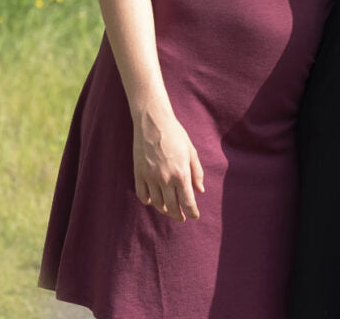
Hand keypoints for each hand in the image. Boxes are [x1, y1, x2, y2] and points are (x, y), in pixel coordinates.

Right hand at [131, 106, 204, 221]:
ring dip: (164, 209)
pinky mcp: (139, 173)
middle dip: (178, 215)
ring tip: (168, 210)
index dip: (192, 212)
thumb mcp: (191, 152)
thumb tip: (200, 190)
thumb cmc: (176, 135)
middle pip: (172, 207)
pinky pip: (142, 195)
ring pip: (157, 203)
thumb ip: (197, 172)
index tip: (194, 216)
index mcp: (181, 174)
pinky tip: (153, 200)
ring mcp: (150, 177)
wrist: (153, 122)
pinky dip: (148, 201)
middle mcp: (165, 179)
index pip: (188, 202)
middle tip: (181, 217)